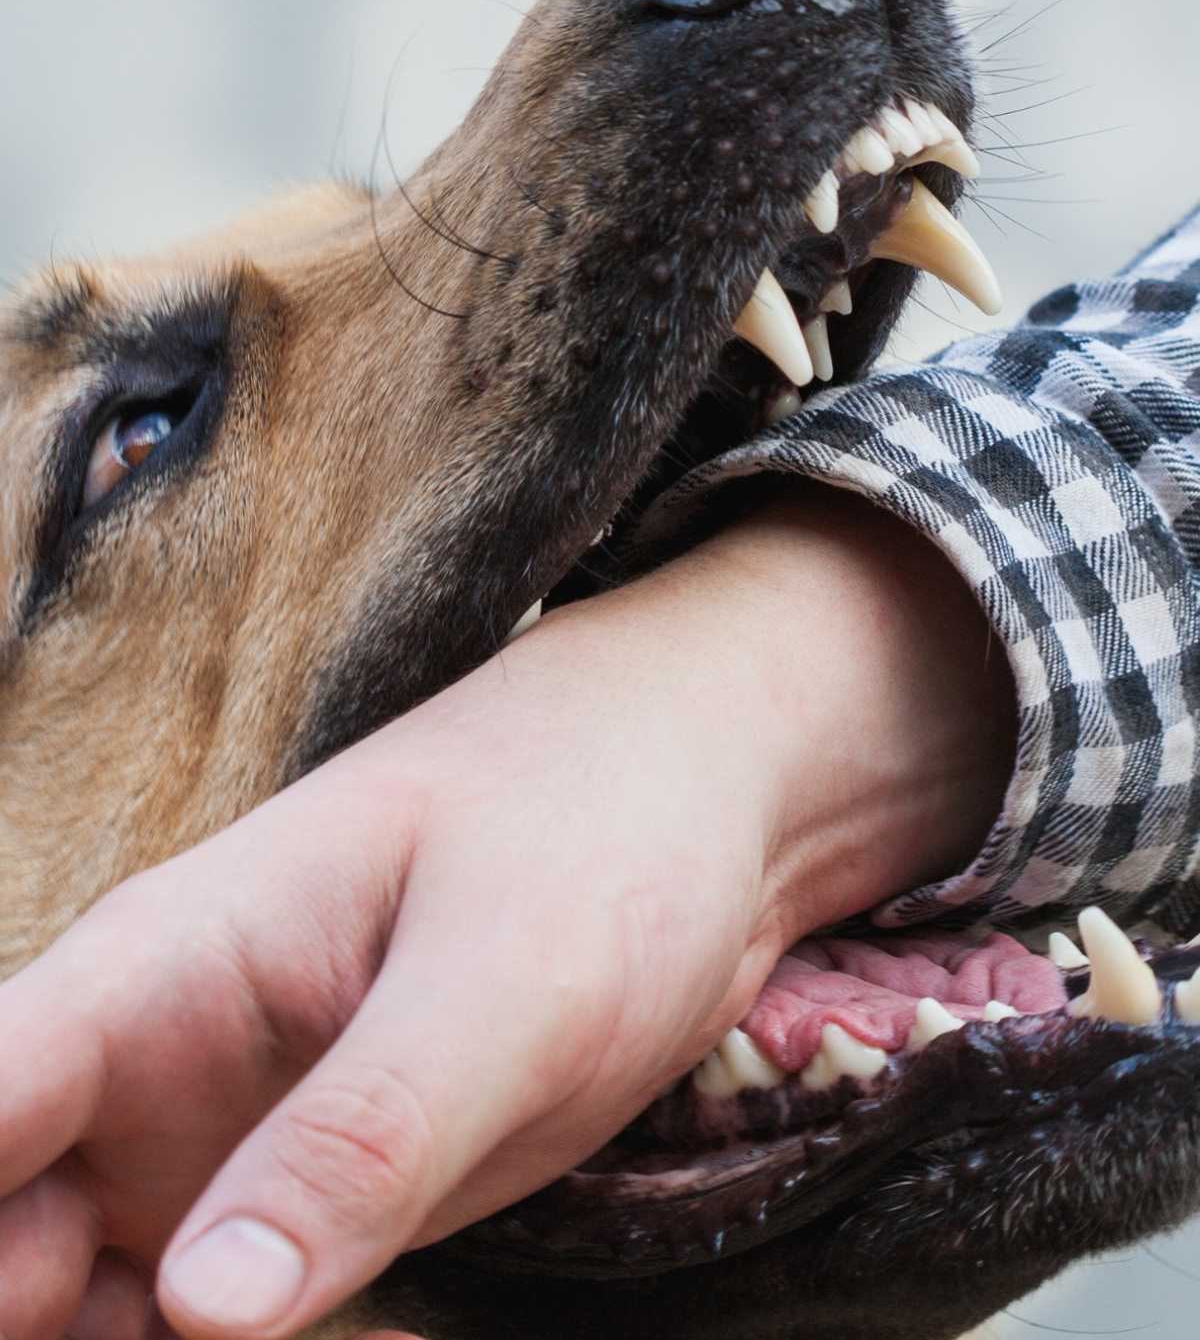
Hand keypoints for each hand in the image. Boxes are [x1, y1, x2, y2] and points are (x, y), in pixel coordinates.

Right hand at [0, 491, 1011, 1339]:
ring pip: (76, 1294)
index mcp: (161, 967)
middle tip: (148, 1324)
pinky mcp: (314, 1194)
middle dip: (25, 1307)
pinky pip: (207, 1314)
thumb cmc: (601, 828)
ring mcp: (229, 1137)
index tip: (50, 1281)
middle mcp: (158, 1063)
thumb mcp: (506, 977)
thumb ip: (363, 1131)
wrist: (705, 803)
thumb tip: (197, 1315)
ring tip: (285, 1320)